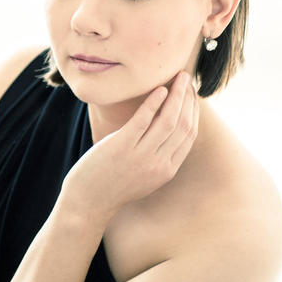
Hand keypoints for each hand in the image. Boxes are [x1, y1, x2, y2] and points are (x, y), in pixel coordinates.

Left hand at [63, 71, 198, 217]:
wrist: (88, 204)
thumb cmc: (112, 186)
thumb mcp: (143, 176)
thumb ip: (157, 158)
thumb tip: (164, 133)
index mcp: (167, 170)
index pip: (189, 135)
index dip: (193, 112)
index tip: (192, 95)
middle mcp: (158, 163)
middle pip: (183, 124)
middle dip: (188, 99)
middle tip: (187, 79)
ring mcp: (140, 155)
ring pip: (168, 119)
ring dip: (176, 95)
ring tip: (178, 77)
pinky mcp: (121, 147)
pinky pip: (143, 119)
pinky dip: (153, 102)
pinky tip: (159, 89)